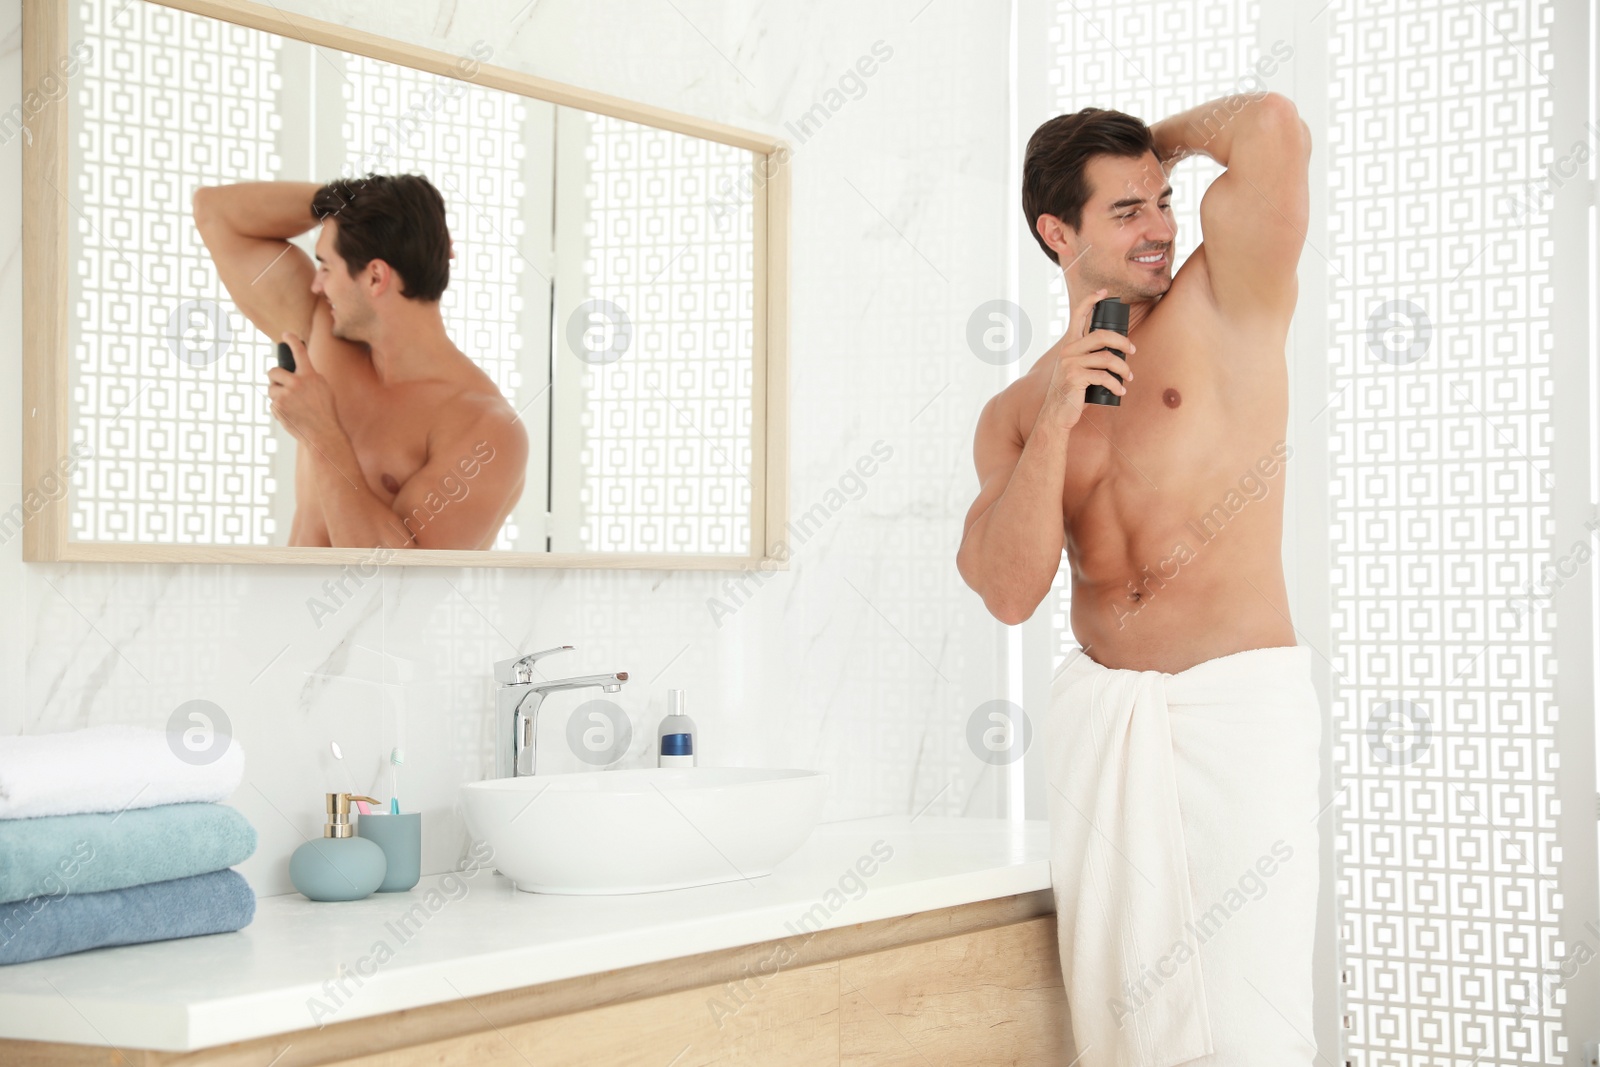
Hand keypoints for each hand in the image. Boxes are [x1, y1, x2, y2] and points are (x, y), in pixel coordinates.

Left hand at [267, 332, 341, 445]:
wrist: (323, 433)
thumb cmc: (325, 413)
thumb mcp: (323, 389)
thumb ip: (309, 378)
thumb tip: (293, 372)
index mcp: (310, 376)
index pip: (300, 352)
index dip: (292, 341)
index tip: (286, 334)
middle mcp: (297, 382)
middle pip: (273, 371)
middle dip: (274, 378)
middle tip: (279, 385)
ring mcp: (286, 394)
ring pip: (271, 389)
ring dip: (277, 396)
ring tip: (291, 407)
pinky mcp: (278, 406)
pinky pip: (272, 404)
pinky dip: (279, 410)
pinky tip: (291, 416)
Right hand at [1039, 288, 1135, 430]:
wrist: (1056, 414)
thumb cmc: (1071, 392)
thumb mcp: (1077, 370)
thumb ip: (1089, 358)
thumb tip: (1117, 352)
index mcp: (1069, 345)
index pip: (1077, 315)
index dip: (1091, 301)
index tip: (1104, 292)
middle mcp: (1068, 351)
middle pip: (1101, 335)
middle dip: (1122, 342)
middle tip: (1132, 351)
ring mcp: (1070, 364)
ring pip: (1107, 358)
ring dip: (1123, 368)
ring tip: (1128, 377)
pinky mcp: (1075, 378)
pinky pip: (1104, 377)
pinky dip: (1116, 385)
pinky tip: (1120, 391)